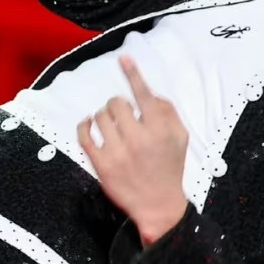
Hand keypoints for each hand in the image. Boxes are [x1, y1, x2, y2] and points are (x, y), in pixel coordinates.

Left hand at [76, 57, 187, 244]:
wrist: (158, 205)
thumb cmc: (170, 168)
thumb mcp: (180, 138)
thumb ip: (168, 112)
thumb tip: (149, 93)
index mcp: (160, 130)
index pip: (144, 96)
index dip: (133, 74)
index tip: (123, 58)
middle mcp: (139, 139)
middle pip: (116, 104)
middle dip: (117, 105)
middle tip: (123, 116)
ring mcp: (118, 152)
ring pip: (100, 117)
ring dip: (103, 116)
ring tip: (111, 126)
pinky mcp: (101, 164)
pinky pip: (84, 136)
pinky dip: (84, 125)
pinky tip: (89, 124)